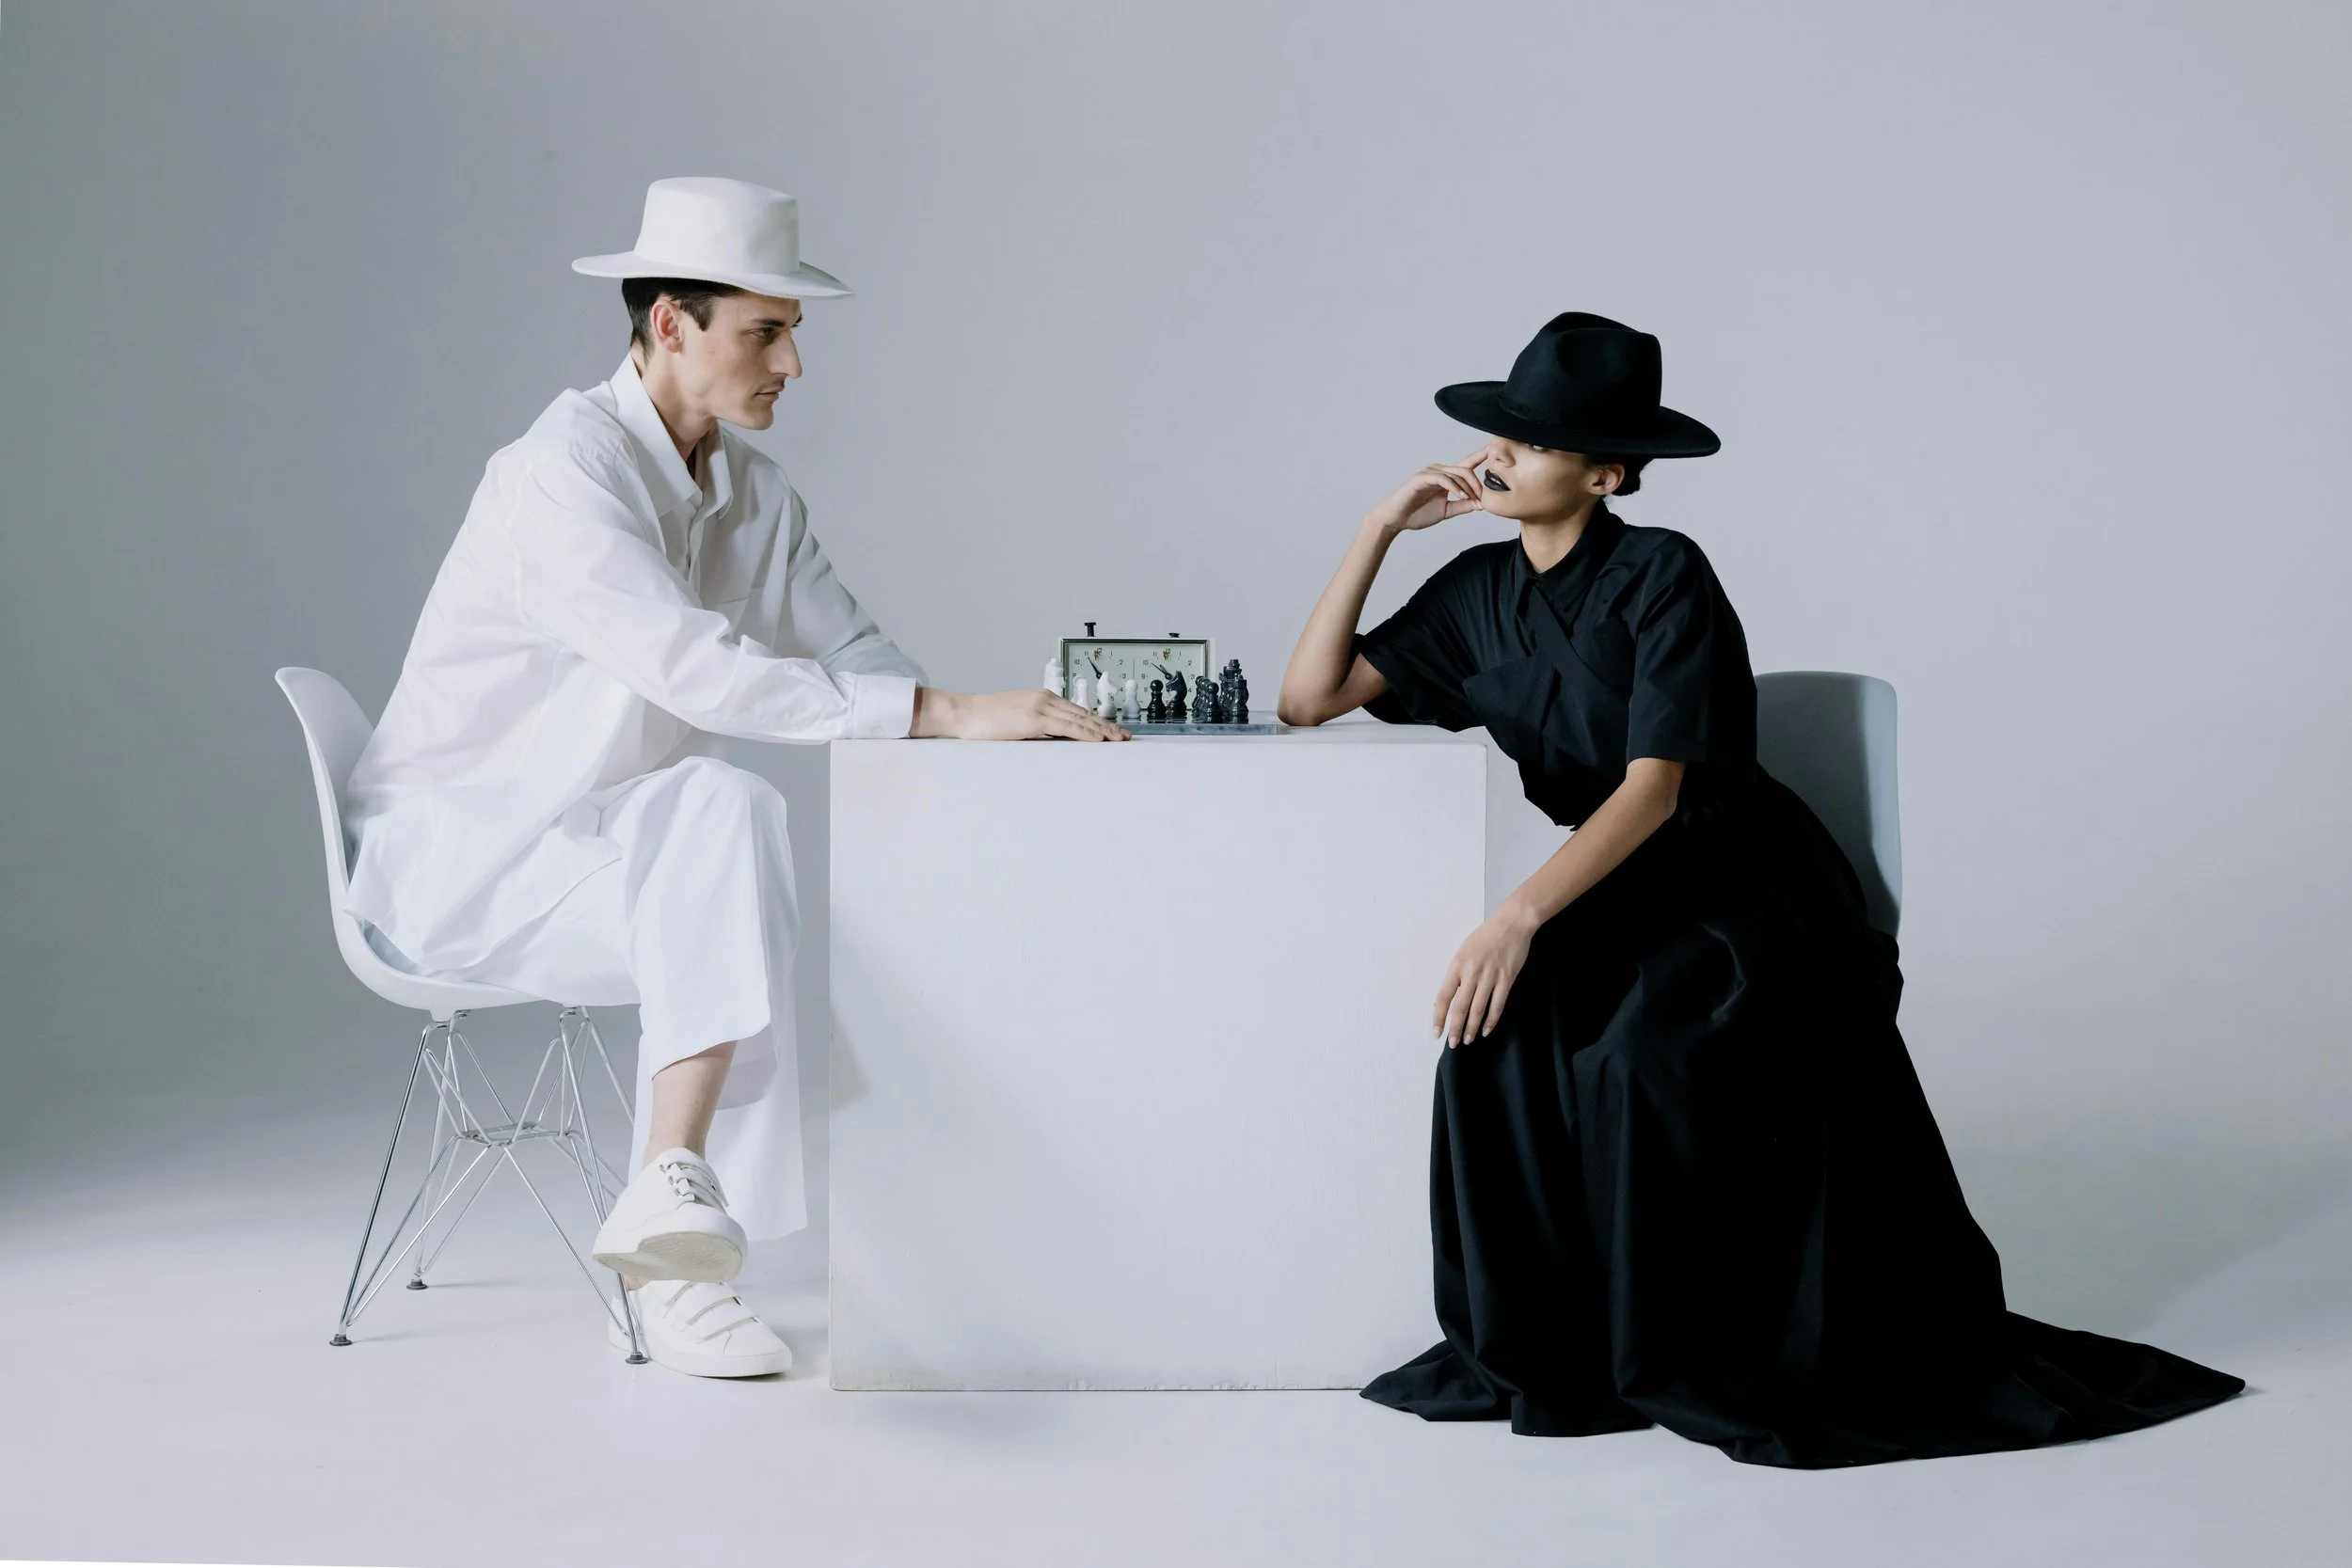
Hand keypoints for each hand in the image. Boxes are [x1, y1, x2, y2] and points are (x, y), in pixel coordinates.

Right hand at [913, 688, 1129, 741]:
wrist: (962, 713)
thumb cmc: (983, 721)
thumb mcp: (1015, 721)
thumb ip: (1035, 726)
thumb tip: (1053, 740)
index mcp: (1040, 698)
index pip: (1076, 710)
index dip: (1096, 721)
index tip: (1111, 731)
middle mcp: (1044, 698)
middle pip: (1083, 714)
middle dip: (1106, 726)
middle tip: (1125, 737)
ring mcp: (1040, 707)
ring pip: (1080, 720)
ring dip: (1103, 731)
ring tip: (1119, 741)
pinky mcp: (1034, 719)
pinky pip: (1068, 727)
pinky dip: (1087, 733)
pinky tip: (1100, 740)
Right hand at [1368, 446, 1492, 534]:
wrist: (1395, 519)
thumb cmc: (1417, 514)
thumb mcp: (1446, 511)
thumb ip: (1463, 506)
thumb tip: (1481, 504)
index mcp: (1446, 476)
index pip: (1467, 463)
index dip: (1481, 455)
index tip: (1496, 448)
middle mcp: (1439, 470)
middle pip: (1465, 469)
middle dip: (1477, 483)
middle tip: (1484, 499)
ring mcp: (1429, 472)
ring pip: (1456, 473)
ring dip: (1467, 487)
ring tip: (1473, 500)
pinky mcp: (1421, 478)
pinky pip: (1443, 479)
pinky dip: (1454, 487)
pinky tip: (1461, 496)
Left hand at [1432, 908, 1536, 1046]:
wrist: (1512, 923)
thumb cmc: (1486, 937)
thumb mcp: (1464, 951)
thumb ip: (1457, 973)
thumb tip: (1448, 997)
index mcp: (1458, 965)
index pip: (1444, 996)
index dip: (1439, 1016)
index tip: (1436, 1032)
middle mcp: (1472, 972)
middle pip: (1460, 1007)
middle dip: (1455, 1028)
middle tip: (1453, 1043)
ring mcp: (1490, 976)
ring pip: (1478, 1009)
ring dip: (1472, 1028)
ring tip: (1467, 1040)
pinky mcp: (1507, 979)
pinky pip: (1497, 1005)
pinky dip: (1492, 1020)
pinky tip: (1487, 1030)